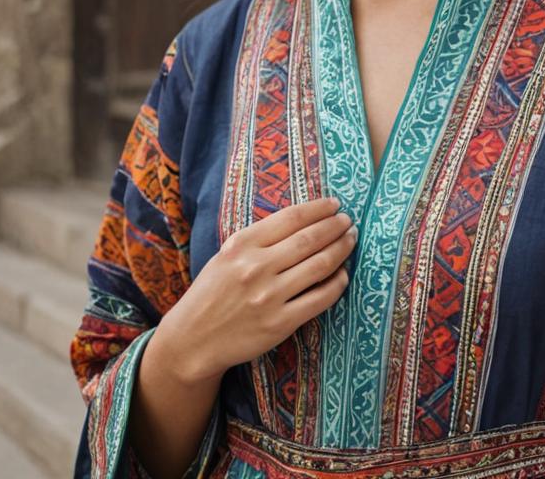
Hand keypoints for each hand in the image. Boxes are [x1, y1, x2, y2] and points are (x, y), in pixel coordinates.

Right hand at [156, 197, 355, 385]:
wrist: (193, 340)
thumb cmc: (213, 292)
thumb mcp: (228, 255)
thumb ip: (260, 238)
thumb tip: (304, 221)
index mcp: (242, 245)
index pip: (291, 218)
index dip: (318, 209)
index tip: (334, 204)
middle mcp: (256, 267)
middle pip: (309, 239)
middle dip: (335, 226)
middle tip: (348, 221)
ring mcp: (269, 297)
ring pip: (320, 265)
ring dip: (342, 249)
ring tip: (351, 240)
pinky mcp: (280, 324)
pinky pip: (320, 299)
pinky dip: (337, 283)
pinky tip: (343, 274)